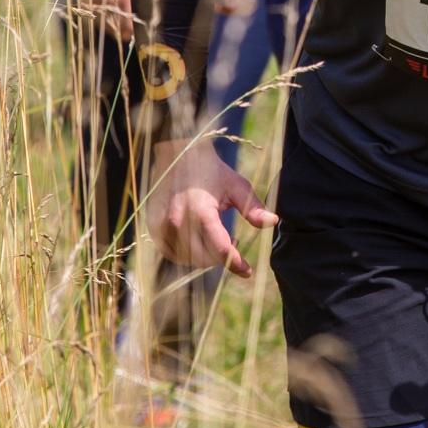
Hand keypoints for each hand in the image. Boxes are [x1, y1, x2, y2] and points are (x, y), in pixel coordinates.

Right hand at [146, 138, 276, 277]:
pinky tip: (198, 242)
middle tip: (234, 244)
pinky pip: (172, 253)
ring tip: (216, 240)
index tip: (248, 271)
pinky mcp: (154, 228)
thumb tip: (273, 222)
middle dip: (222, 259)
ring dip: (205, 258)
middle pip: (204, 258)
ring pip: (188, 259)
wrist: (178, 155)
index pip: (220, 249)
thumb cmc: (212, 171)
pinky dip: (187, 254)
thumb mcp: (236, 185)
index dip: (236, 264)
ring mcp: (163, 226)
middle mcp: (178, 221)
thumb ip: (252, 206)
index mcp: (200, 210)